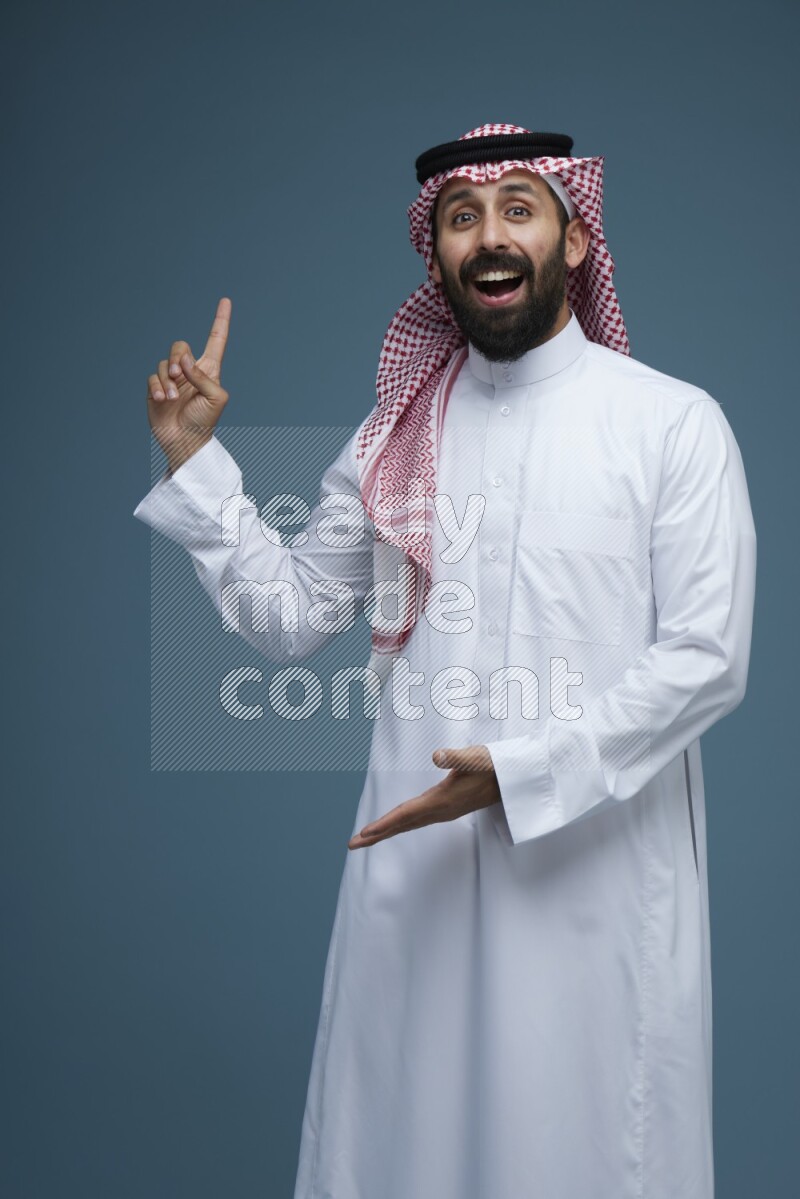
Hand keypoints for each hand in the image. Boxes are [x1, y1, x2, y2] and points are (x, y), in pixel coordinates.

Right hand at [146, 296, 231, 474]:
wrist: (185, 442)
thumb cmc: (205, 422)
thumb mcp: (216, 399)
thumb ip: (204, 377)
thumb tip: (184, 362)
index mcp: (209, 370)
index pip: (216, 340)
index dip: (220, 320)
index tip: (225, 300)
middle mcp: (190, 370)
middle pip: (180, 345)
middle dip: (177, 356)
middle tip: (178, 375)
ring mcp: (172, 379)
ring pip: (164, 362)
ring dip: (167, 379)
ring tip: (171, 398)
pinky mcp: (156, 387)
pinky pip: (153, 376)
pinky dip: (157, 386)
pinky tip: (162, 399)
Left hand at [347, 745, 500, 848]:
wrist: (514, 781)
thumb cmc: (493, 766)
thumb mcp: (476, 757)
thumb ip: (456, 757)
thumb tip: (437, 755)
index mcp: (442, 800)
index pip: (407, 814)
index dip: (384, 823)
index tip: (364, 833)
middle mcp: (440, 810)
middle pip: (402, 825)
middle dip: (377, 834)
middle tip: (351, 844)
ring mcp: (443, 811)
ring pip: (408, 824)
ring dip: (386, 831)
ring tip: (365, 838)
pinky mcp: (446, 808)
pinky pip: (416, 820)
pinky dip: (400, 824)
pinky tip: (393, 825)